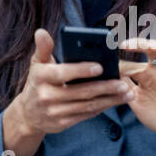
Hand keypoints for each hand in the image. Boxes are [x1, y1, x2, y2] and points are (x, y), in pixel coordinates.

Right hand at [10, 28, 134, 137]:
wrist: (28, 115)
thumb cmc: (38, 82)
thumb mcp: (37, 64)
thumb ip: (43, 48)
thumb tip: (42, 32)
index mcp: (40, 77)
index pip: (62, 73)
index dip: (81, 70)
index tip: (100, 66)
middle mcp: (46, 96)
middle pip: (80, 92)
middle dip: (105, 87)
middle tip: (123, 82)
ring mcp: (55, 112)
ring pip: (87, 106)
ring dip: (109, 100)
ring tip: (127, 92)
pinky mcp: (63, 124)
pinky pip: (86, 115)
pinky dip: (102, 108)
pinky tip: (116, 101)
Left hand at [118, 37, 155, 142]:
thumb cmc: (155, 113)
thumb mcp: (135, 100)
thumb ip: (126, 87)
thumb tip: (113, 72)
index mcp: (147, 75)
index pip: (136, 60)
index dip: (126, 55)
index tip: (114, 48)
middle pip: (154, 52)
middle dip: (142, 45)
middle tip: (129, 44)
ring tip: (152, 45)